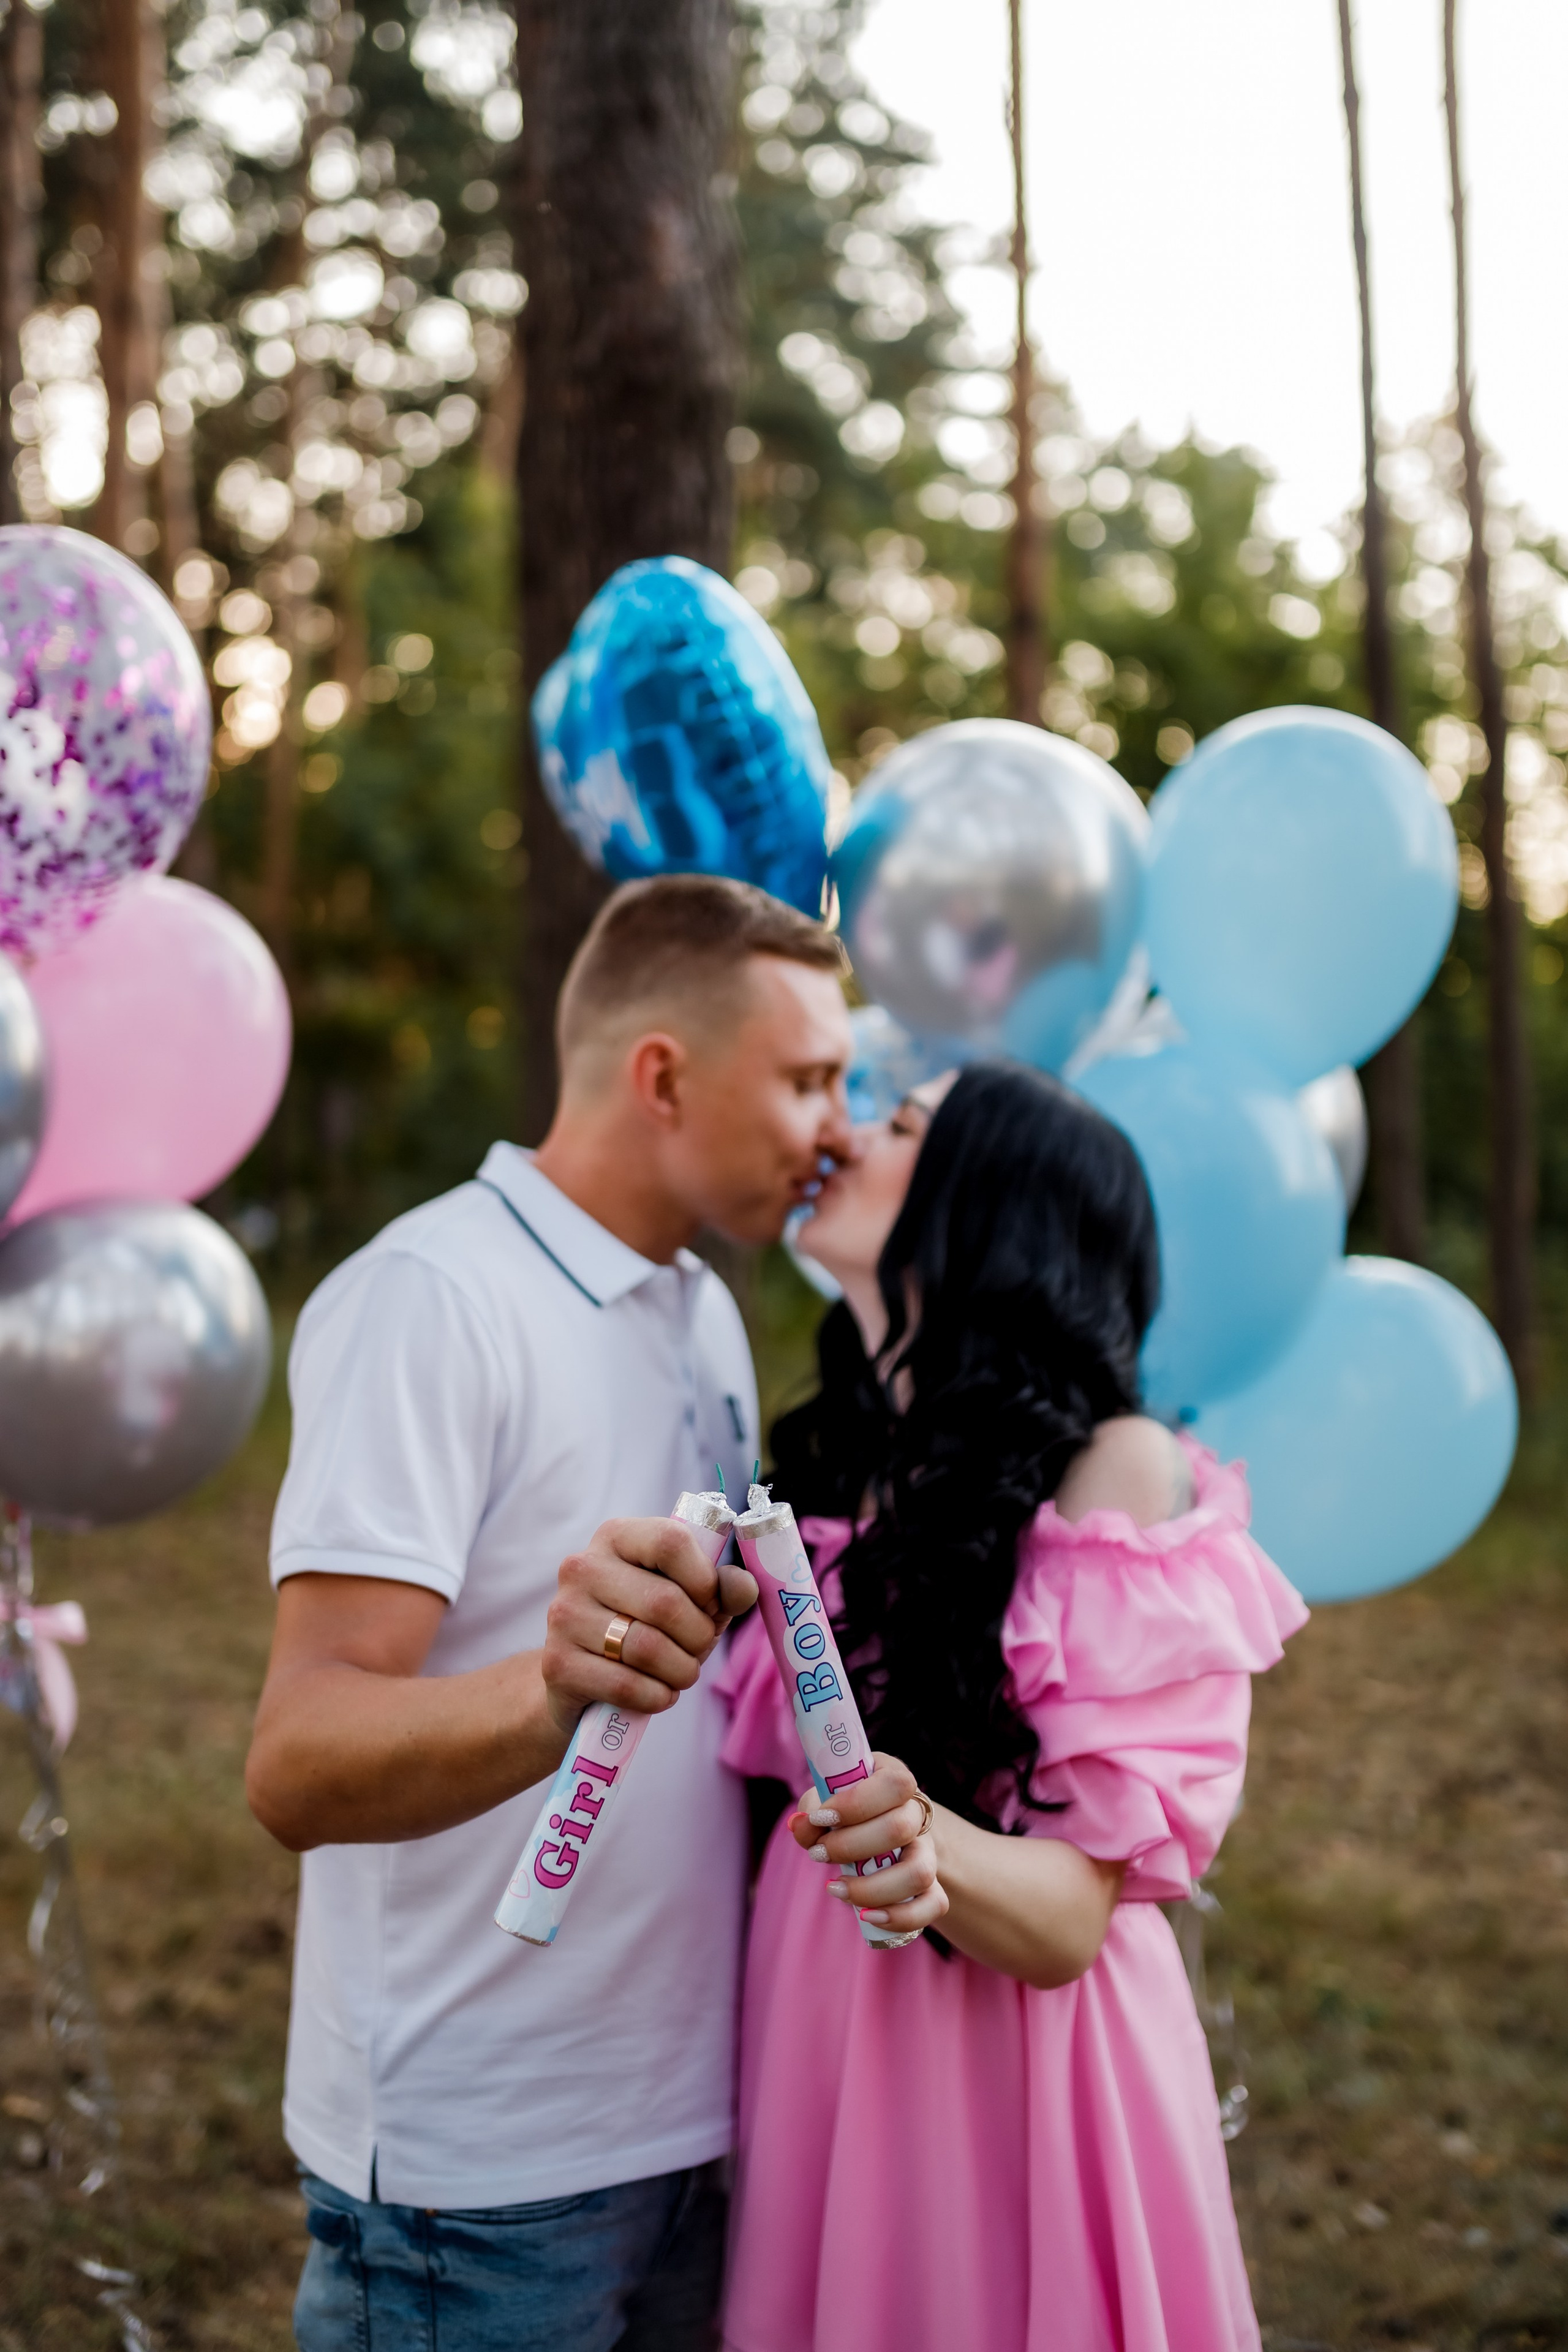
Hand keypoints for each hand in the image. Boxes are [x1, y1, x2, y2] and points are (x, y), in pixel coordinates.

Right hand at [541, 1516, 758, 1743]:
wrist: (581, 1677)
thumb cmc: (643, 1626)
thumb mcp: (688, 1599)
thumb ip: (721, 1588)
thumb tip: (742, 1587)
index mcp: (616, 1536)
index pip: (671, 1542)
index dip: (704, 1579)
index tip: (709, 1603)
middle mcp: (582, 1567)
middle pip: (665, 1602)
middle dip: (698, 1636)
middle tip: (698, 1649)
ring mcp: (564, 1615)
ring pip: (647, 1648)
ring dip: (681, 1671)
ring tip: (681, 1673)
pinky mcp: (557, 1663)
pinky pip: (626, 1685)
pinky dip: (657, 1697)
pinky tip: (658, 1693)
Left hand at [789, 1750, 948, 1936]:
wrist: (879, 1834)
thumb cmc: (847, 1814)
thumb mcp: (826, 1802)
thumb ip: (811, 1812)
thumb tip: (800, 1825)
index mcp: (894, 1780)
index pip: (894, 1784)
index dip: (856, 1803)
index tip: (819, 1817)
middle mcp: (917, 1814)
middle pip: (900, 1828)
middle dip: (851, 1846)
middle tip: (818, 1854)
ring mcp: (928, 1851)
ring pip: (919, 1872)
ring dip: (872, 1887)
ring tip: (835, 1888)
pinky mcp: (932, 1886)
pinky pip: (932, 1905)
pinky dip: (900, 1916)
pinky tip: (867, 1915)